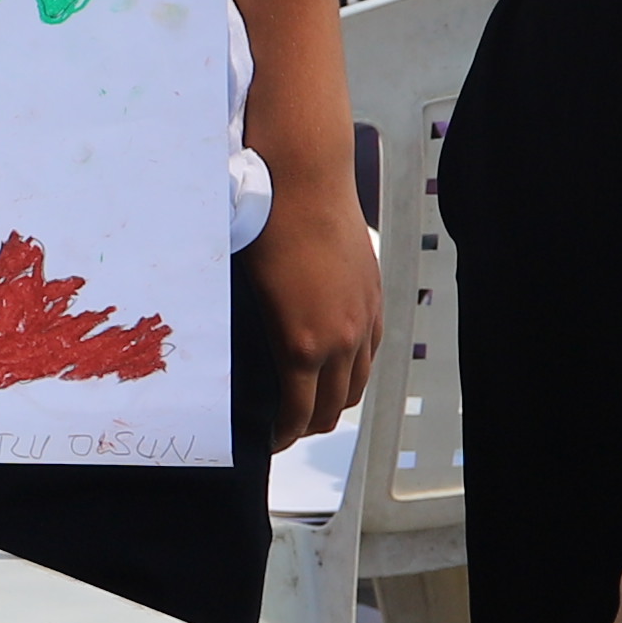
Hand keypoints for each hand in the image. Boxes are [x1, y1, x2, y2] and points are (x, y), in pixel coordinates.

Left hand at [255, 179, 380, 436]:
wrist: (303, 181)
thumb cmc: (262, 230)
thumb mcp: (247, 294)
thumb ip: (257, 339)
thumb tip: (249, 369)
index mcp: (301, 347)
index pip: (298, 416)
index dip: (283, 437)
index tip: (269, 441)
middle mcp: (339, 341)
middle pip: (332, 408)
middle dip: (308, 426)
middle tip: (286, 428)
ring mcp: (362, 320)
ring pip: (357, 384)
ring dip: (335, 401)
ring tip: (312, 402)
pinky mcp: (373, 298)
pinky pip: (370, 351)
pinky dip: (354, 368)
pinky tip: (336, 364)